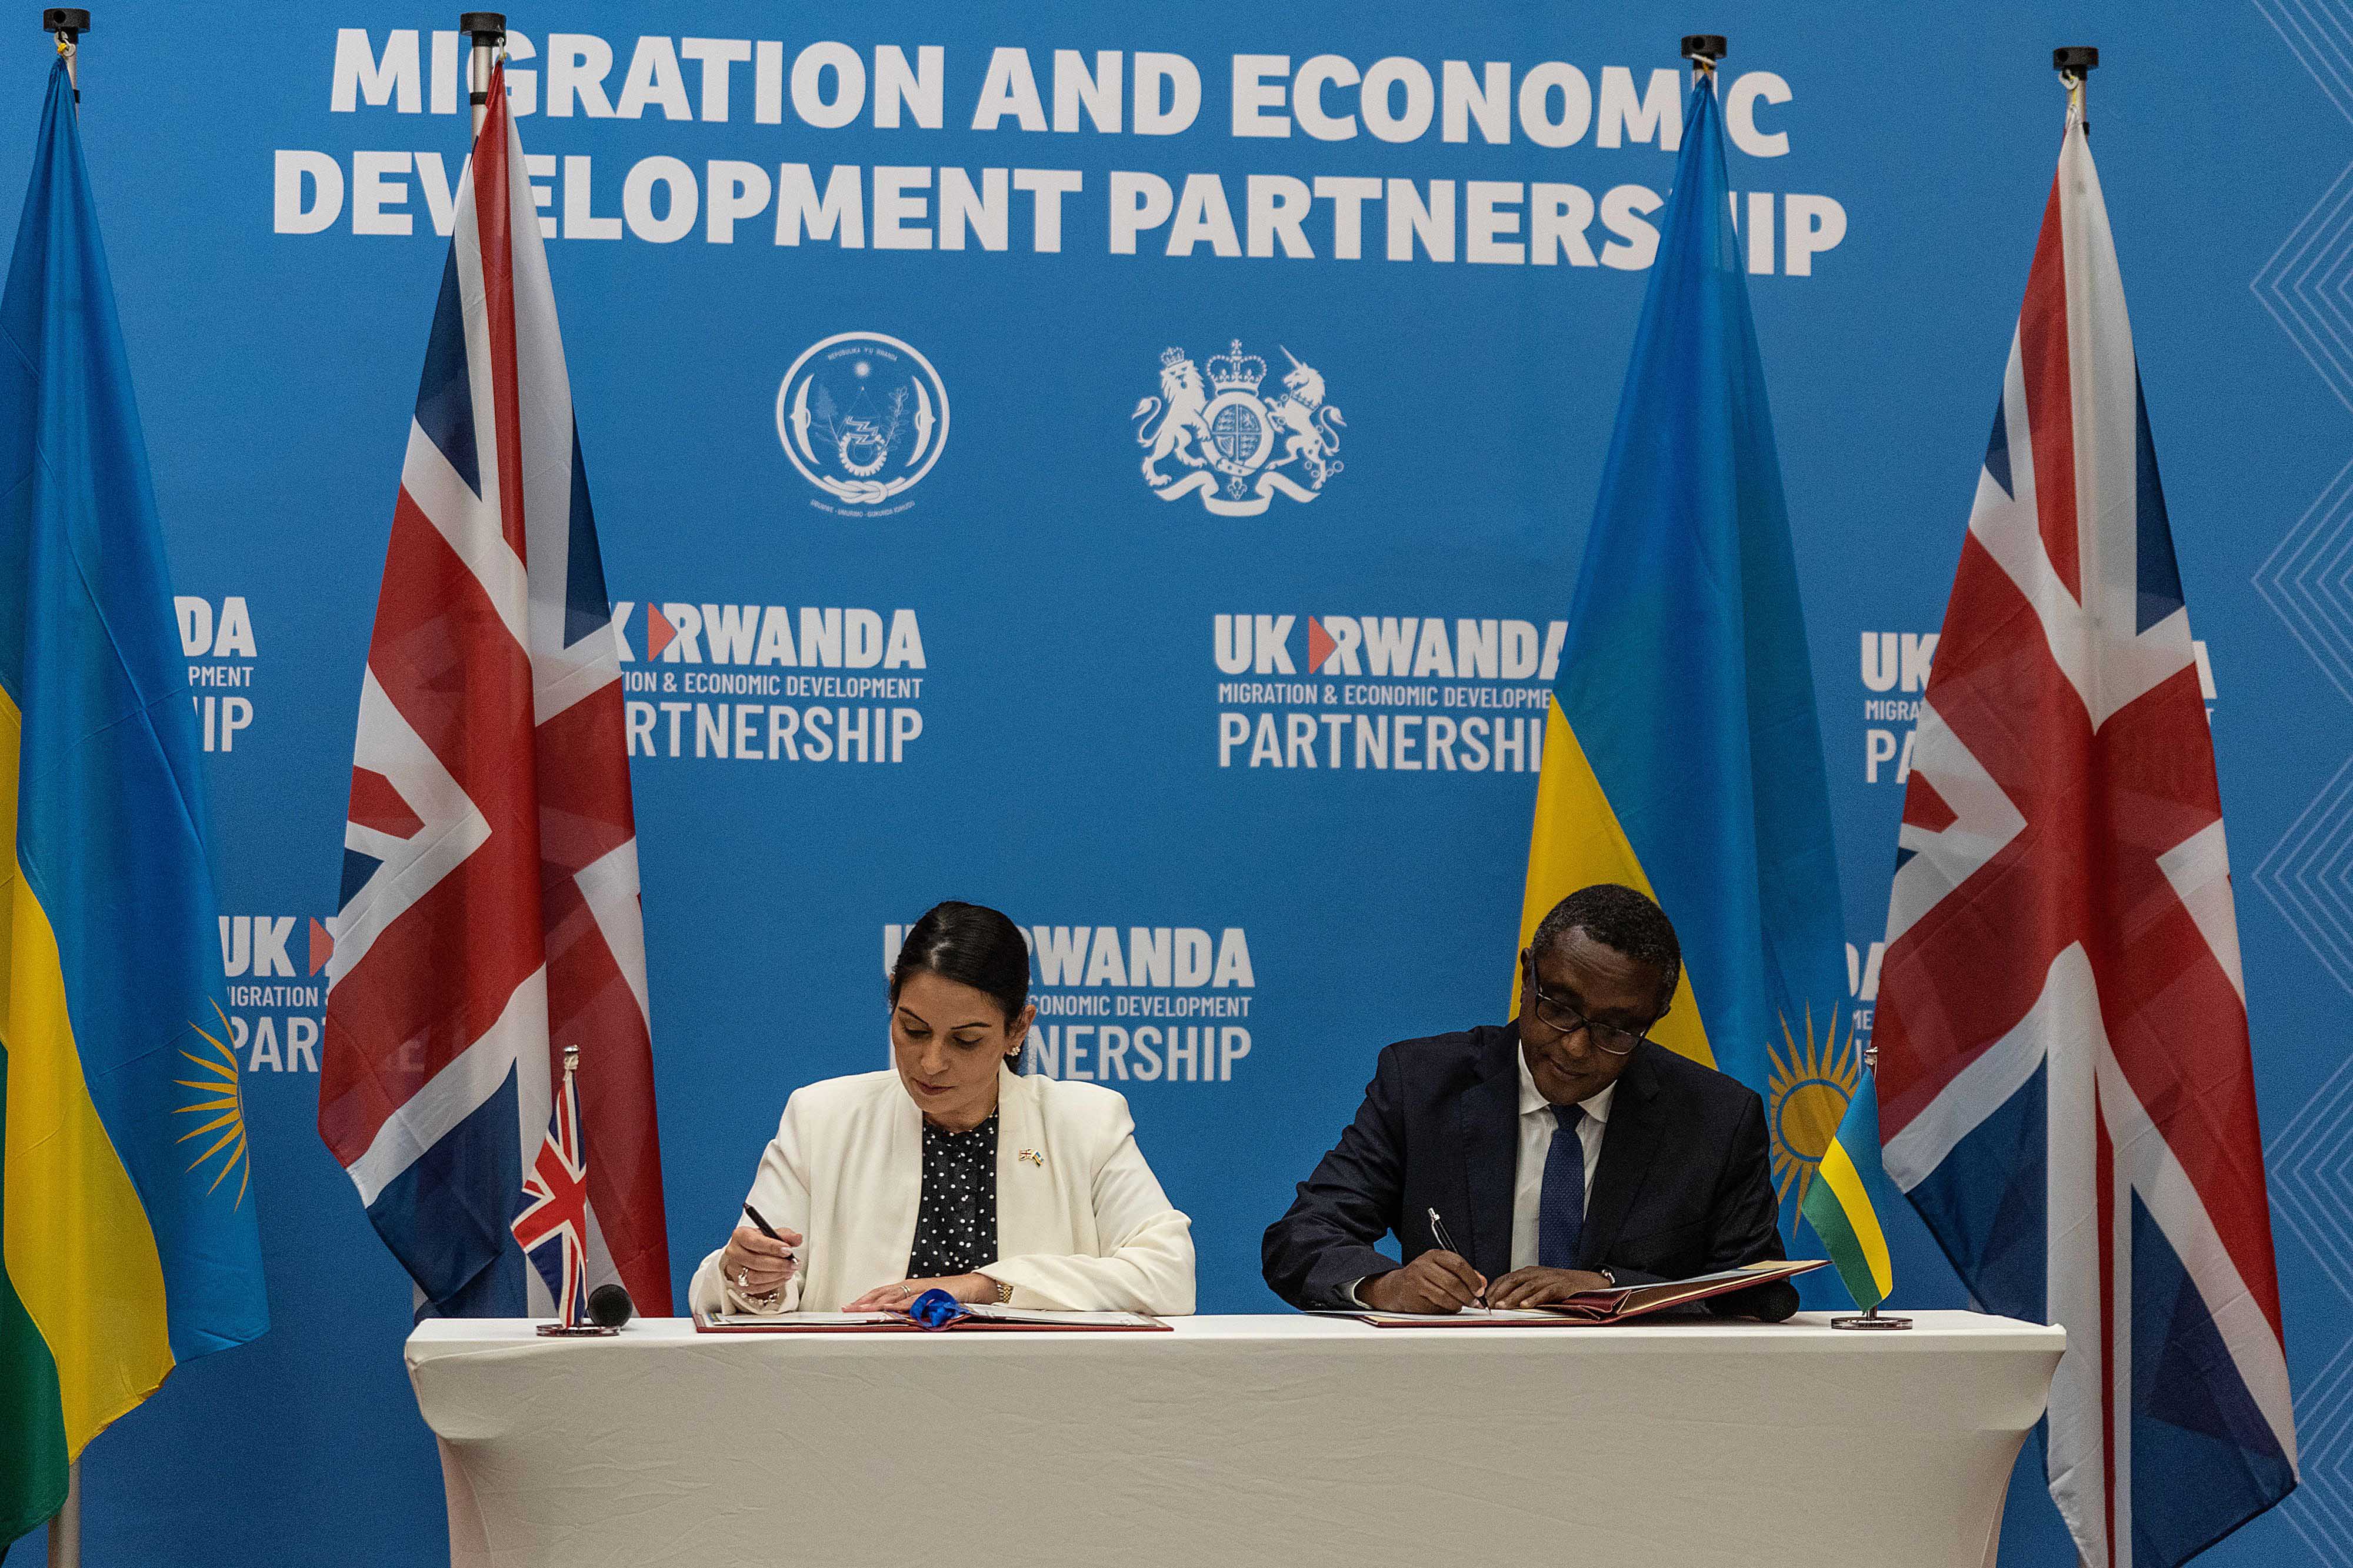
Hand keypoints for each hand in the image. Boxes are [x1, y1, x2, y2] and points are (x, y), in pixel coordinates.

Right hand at [719, 1223, 801, 1300]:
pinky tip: (783, 1277)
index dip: (772, 1247)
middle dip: (778, 1264)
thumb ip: (785, 1235)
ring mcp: (734, 1269)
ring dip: (776, 1275)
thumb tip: (797, 1238)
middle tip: (793, 1263)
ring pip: (755, 1277)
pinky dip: (772, 1284)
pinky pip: (756, 1288)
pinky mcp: (739, 1283)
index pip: (754, 1242)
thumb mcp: (772, 1233)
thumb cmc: (759, 1242)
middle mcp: (734, 1252)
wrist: (748, 1253)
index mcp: (740, 1235)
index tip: (788, 1250)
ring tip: (789, 1270)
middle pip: (755, 1262)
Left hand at [844, 1273, 995, 1311]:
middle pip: (883, 1293)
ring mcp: (922, 1290)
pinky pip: (917, 1301)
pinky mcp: (933, 1295)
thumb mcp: (924, 1302)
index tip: (849, 1306)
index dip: (865, 1298)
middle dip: (865, 1301)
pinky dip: (904, 1305)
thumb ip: (909, 1308)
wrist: (971, 1287)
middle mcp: (912, 1286)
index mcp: (908, 1288)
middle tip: (849, 1309)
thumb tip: (892, 1317)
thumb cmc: (948, 1295)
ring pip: (896, 1295)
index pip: (881, 1292)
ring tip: (864, 1310)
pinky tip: (894, 1310)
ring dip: (879, 1303)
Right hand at [1360, 1251, 1487, 1312]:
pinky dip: (1446, 1310)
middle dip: (1468, 1295)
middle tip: (1475, 1302)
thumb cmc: (1424, 1277)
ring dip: (1458, 1304)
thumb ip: (1463, 1273)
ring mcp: (1416, 1281)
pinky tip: (1447, 1307)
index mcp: (1434, 1255)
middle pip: (1453, 1282)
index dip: (1472, 1278)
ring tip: (1461, 1305)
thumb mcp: (1442, 1268)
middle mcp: (1423, 1266)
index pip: (1458, 1264)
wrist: (1397, 1287)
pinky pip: (1435, 1307)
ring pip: (1445, 1297)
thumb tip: (1482, 1282)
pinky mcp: (1413, 1298)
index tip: (1480, 1289)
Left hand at [1488, 1267, 1613, 1307]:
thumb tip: (1502, 1302)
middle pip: (1513, 1281)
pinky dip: (1534, 1299)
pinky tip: (1525, 1306)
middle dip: (1499, 1293)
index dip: (1494, 1289)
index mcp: (1529, 1272)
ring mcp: (1548, 1279)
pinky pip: (1544, 1293)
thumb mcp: (1539, 1285)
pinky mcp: (1560, 1286)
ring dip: (1512, 1297)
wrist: (1586, 1281)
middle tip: (1489, 1305)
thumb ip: (1523, 1290)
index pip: (1506, 1278)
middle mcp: (1537, 1273)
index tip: (1484, 1300)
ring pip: (1526, 1287)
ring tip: (1502, 1306)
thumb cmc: (1561, 1285)